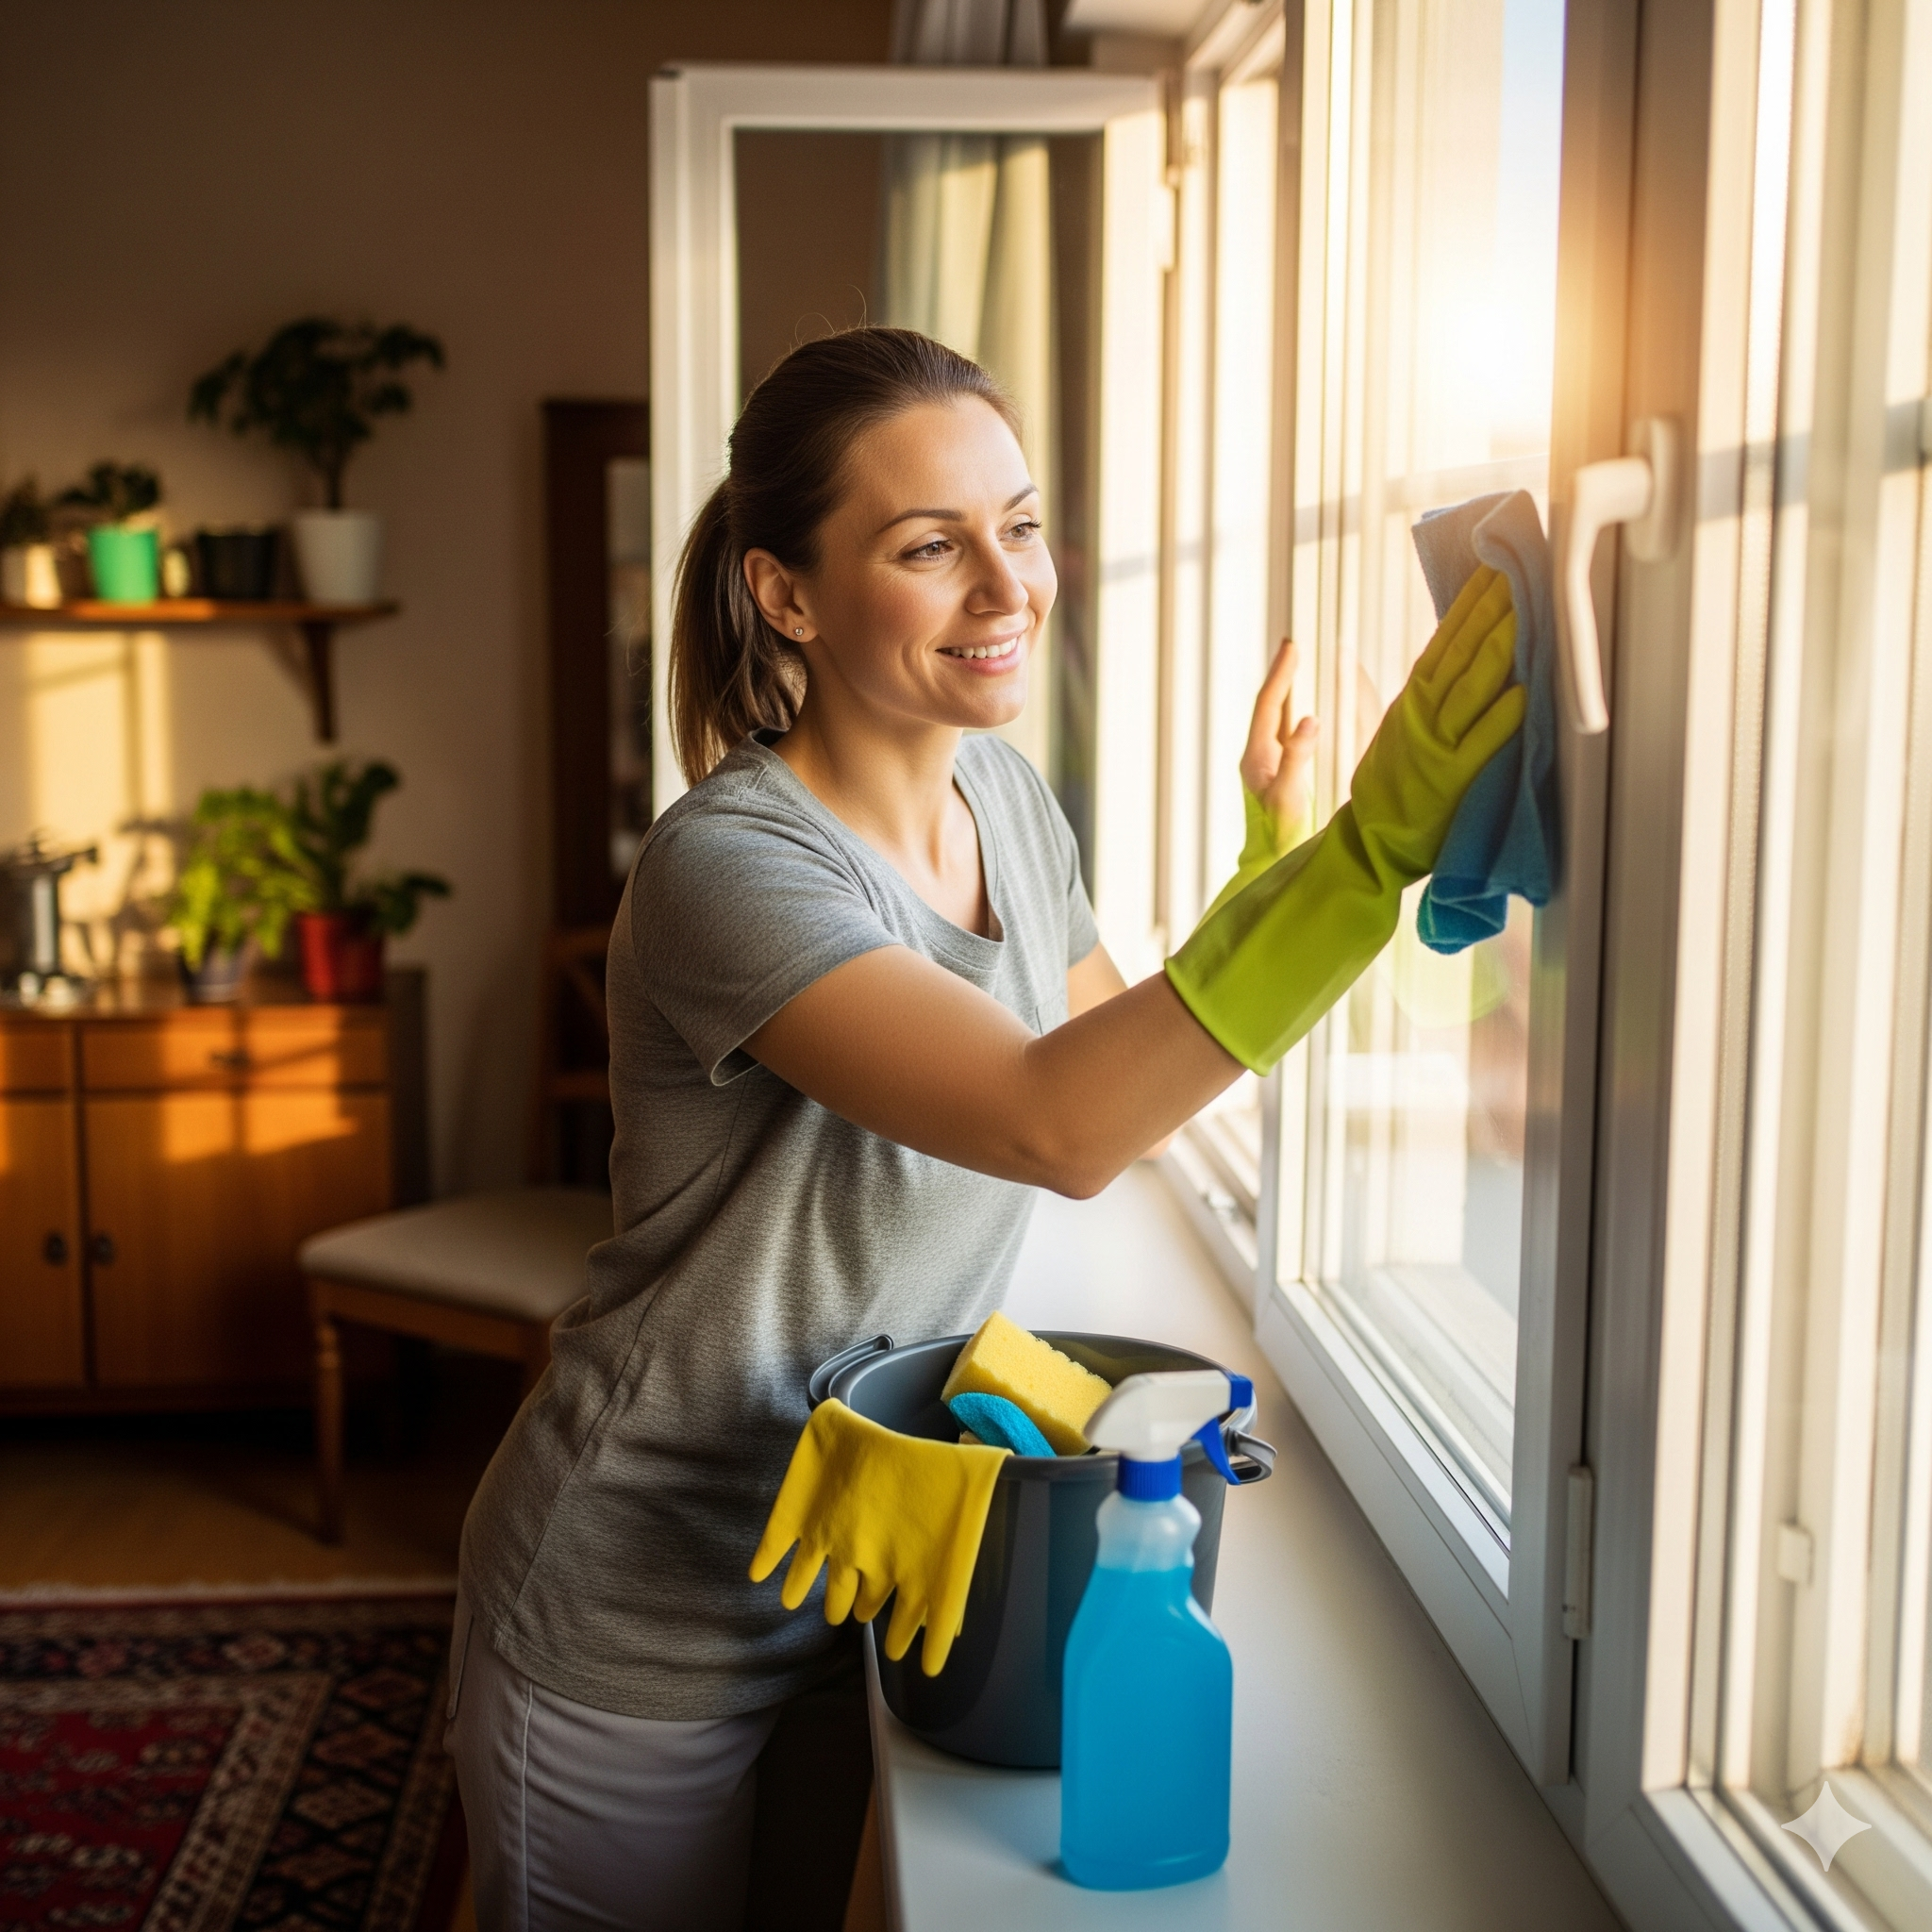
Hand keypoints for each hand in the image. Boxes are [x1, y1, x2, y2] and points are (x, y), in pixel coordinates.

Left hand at [1240, 639, 1319, 852]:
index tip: (1293, 646)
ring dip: (1292, 692)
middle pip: (1272, 706)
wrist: (1272, 867)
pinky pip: (1290, 734)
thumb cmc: (1279, 838)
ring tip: (1302, 667)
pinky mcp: (1283, 775)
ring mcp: (1270, 765)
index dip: (1281, 675)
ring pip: (1280, 719)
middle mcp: (1260, 756)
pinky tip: (1311, 709)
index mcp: (1256, 757)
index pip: (1268, 706)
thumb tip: (1311, 720)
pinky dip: (1301, 714)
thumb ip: (1297, 759)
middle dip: (1284, 675)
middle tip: (1295, 645)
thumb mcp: (1288, 798)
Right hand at [1349, 565, 1523, 879]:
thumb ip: (1426, 696)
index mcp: (1412, 699)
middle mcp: (1422, 713)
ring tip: (1523, 610)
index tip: (1492, 567)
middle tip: (1516, 569)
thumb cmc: (1393, 787)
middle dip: (1489, 609)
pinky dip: (1500, 717)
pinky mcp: (1450, 778)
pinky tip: (1524, 692)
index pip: (1445, 639)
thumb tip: (1452, 657)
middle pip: (1459, 651)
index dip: (1469, 602)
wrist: (1369, 840)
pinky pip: (1480, 743)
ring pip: (1469, 686)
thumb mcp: (1401, 729)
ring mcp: (1436, 744)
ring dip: (1498, 646)